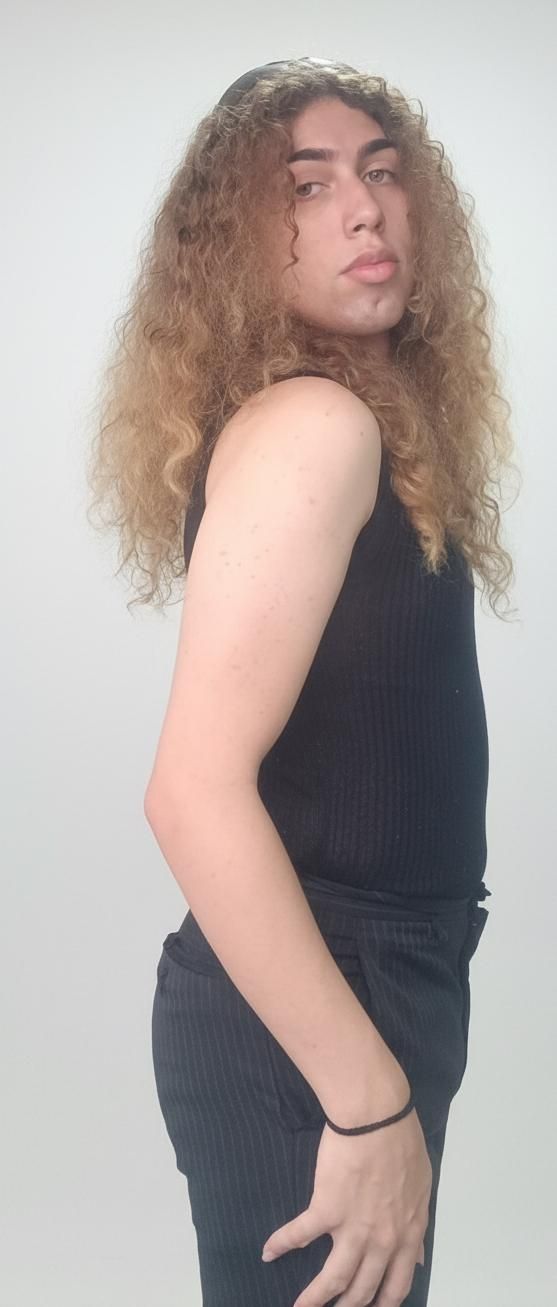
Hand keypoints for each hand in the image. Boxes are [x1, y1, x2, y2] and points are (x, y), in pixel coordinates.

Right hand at [261, 1105, 430, 1306]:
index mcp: (407, 1235)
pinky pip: (299, 1234)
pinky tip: (268, 1252)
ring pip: (332, 1279)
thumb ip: (415, 1227)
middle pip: (362, 1290)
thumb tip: (416, 1256)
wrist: (377, 1117)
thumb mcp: (421, 1189)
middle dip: (347, 1306)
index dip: (383, 1303)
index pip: (396, 1285)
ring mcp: (353, 1227)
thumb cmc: (403, 1143)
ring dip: (314, 1299)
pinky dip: (280, 1245)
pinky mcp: (326, 1208)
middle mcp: (381, 1240)